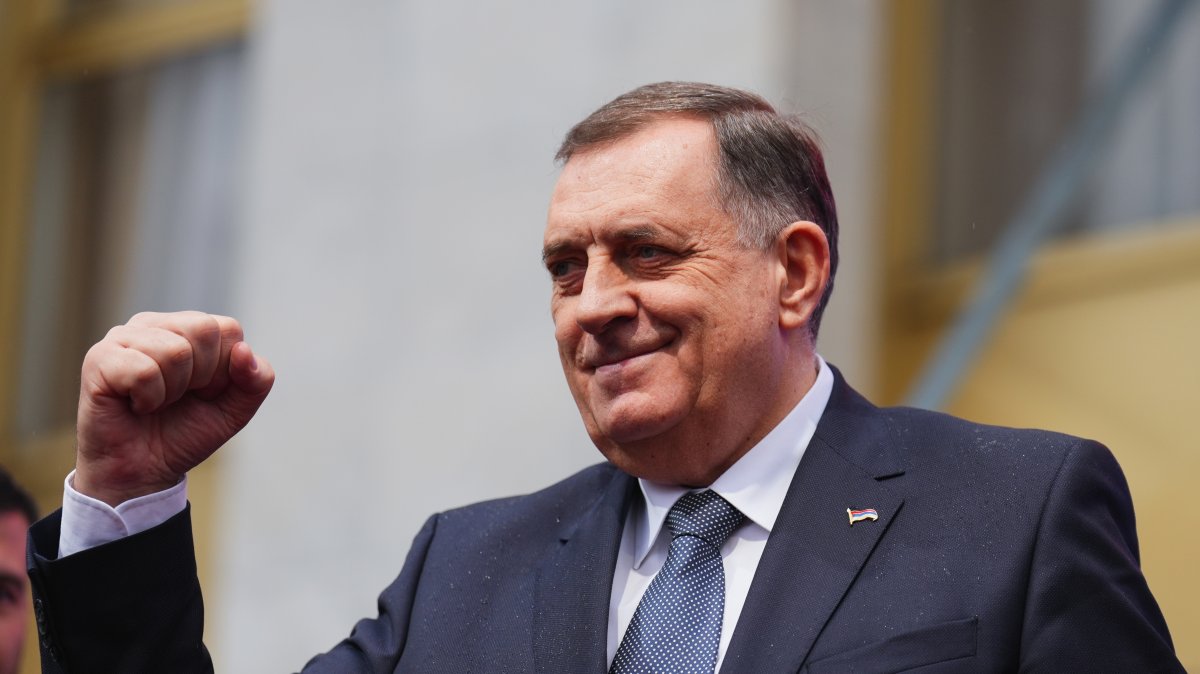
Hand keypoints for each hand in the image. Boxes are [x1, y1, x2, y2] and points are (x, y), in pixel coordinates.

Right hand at [74, 311, 275, 505]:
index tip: (204, 393)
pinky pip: (144, 371)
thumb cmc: (184, 433)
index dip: (224, 371)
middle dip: (201, 378)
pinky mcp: (99, 358)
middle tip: (177, 398)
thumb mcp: (235, 409)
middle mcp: (154, 324)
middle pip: (204, 331)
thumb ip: (256, 380)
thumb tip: (243, 350)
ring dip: (172, 392)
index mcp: (187, 328)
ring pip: (175, 351)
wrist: (143, 472)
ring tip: (154, 402)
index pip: (227, 329)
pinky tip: (135, 405)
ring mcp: (123, 337)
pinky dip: (148, 399)